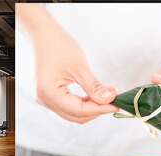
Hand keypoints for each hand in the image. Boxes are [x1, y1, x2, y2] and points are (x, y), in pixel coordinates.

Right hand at [17, 5, 117, 123]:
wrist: (44, 35)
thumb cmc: (58, 46)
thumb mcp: (80, 67)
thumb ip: (94, 87)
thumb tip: (109, 100)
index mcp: (50, 94)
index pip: (80, 110)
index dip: (100, 109)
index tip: (116, 105)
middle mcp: (45, 100)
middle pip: (77, 116)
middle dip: (97, 110)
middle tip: (114, 100)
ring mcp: (47, 99)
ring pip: (74, 113)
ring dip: (92, 107)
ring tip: (107, 96)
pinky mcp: (51, 96)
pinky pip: (70, 106)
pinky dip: (84, 103)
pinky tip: (96, 95)